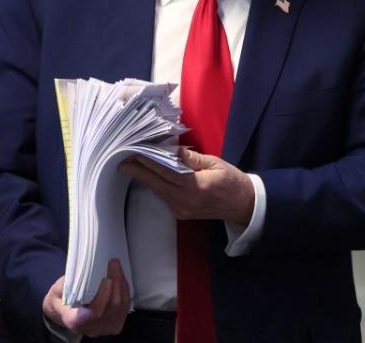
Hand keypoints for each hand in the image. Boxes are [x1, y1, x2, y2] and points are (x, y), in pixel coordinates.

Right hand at [42, 258, 129, 336]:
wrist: (65, 312)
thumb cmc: (61, 300)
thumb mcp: (58, 290)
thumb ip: (69, 283)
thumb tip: (84, 269)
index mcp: (76, 321)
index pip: (95, 313)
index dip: (104, 297)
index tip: (107, 279)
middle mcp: (92, 328)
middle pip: (112, 307)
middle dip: (116, 282)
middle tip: (113, 263)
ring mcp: (105, 328)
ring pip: (121, 306)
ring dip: (121, 284)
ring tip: (117, 267)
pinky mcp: (115, 324)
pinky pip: (125, 307)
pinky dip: (124, 290)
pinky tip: (120, 278)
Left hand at [119, 148, 254, 224]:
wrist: (241, 205)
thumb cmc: (231, 180)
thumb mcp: (216, 163)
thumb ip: (194, 159)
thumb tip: (175, 150)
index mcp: (196, 186)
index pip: (167, 172)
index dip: (150, 162)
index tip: (136, 153)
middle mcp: (186, 200)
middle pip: (157, 183)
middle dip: (139, 171)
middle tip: (122, 162)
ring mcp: (182, 209)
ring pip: (158, 191)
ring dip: (145, 178)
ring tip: (131, 167)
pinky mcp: (181, 214)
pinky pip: (164, 198)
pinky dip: (155, 186)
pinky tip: (148, 177)